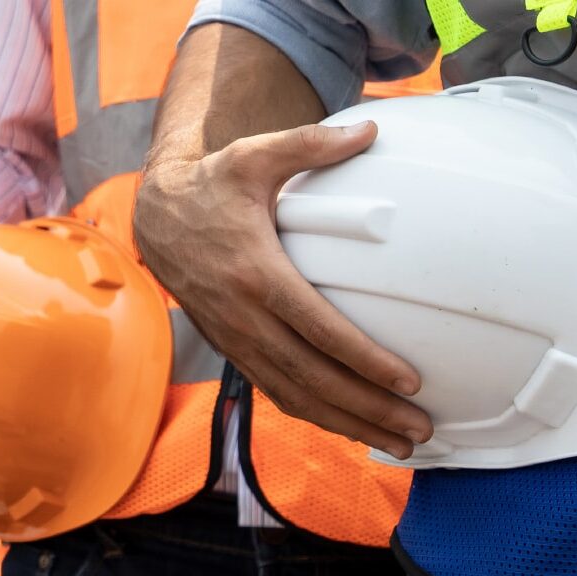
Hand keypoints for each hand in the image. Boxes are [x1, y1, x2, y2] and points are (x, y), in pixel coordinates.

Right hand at [135, 122, 431, 457]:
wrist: (156, 218)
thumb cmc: (212, 185)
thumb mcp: (255, 156)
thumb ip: (311, 145)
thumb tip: (371, 129)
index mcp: (256, 273)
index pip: (319, 329)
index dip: (365, 360)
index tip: (409, 382)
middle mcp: (245, 316)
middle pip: (314, 376)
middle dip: (369, 409)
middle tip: (420, 431)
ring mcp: (237, 339)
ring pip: (296, 394)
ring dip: (348, 424)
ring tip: (399, 444)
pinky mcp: (232, 348)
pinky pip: (275, 391)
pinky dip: (314, 414)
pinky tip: (348, 427)